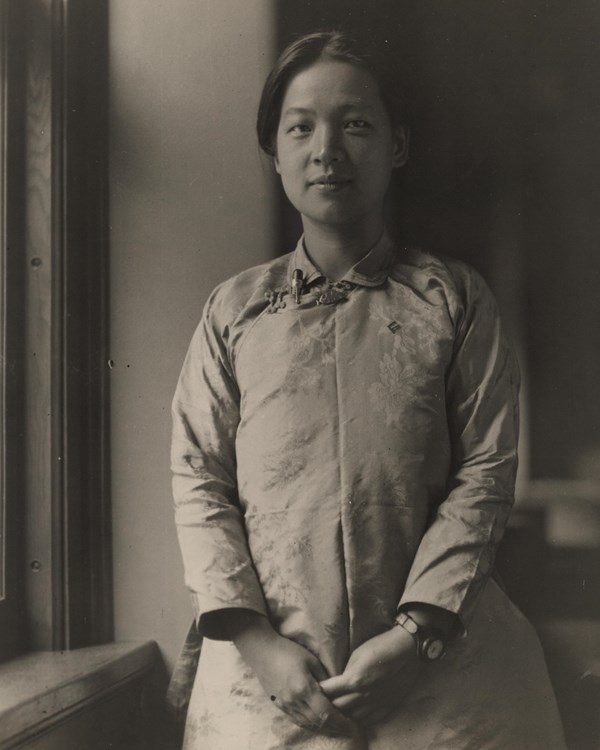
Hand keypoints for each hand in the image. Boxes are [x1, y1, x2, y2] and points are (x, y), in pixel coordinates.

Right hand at [222, 610, 353, 735]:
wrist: (262, 651)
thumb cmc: (288, 650)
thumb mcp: (311, 660)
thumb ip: (325, 679)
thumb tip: (338, 692)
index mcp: (304, 689)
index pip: (327, 714)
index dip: (342, 722)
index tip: (354, 725)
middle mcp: (294, 702)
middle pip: (319, 723)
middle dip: (336, 729)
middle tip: (350, 730)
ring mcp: (286, 706)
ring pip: (309, 725)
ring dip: (325, 729)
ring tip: (339, 729)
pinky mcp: (280, 706)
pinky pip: (299, 721)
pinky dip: (312, 725)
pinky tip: (320, 723)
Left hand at [320, 626, 422, 726]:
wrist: (407, 649)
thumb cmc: (380, 646)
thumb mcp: (356, 654)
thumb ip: (345, 672)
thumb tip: (335, 684)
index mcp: (354, 680)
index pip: (328, 693)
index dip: (318, 692)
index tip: (310, 690)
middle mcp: (363, 696)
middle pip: (337, 709)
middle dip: (325, 707)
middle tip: (317, 704)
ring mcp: (376, 704)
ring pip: (351, 719)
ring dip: (340, 716)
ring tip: (332, 713)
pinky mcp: (386, 708)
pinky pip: (367, 721)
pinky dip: (356, 720)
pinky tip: (351, 718)